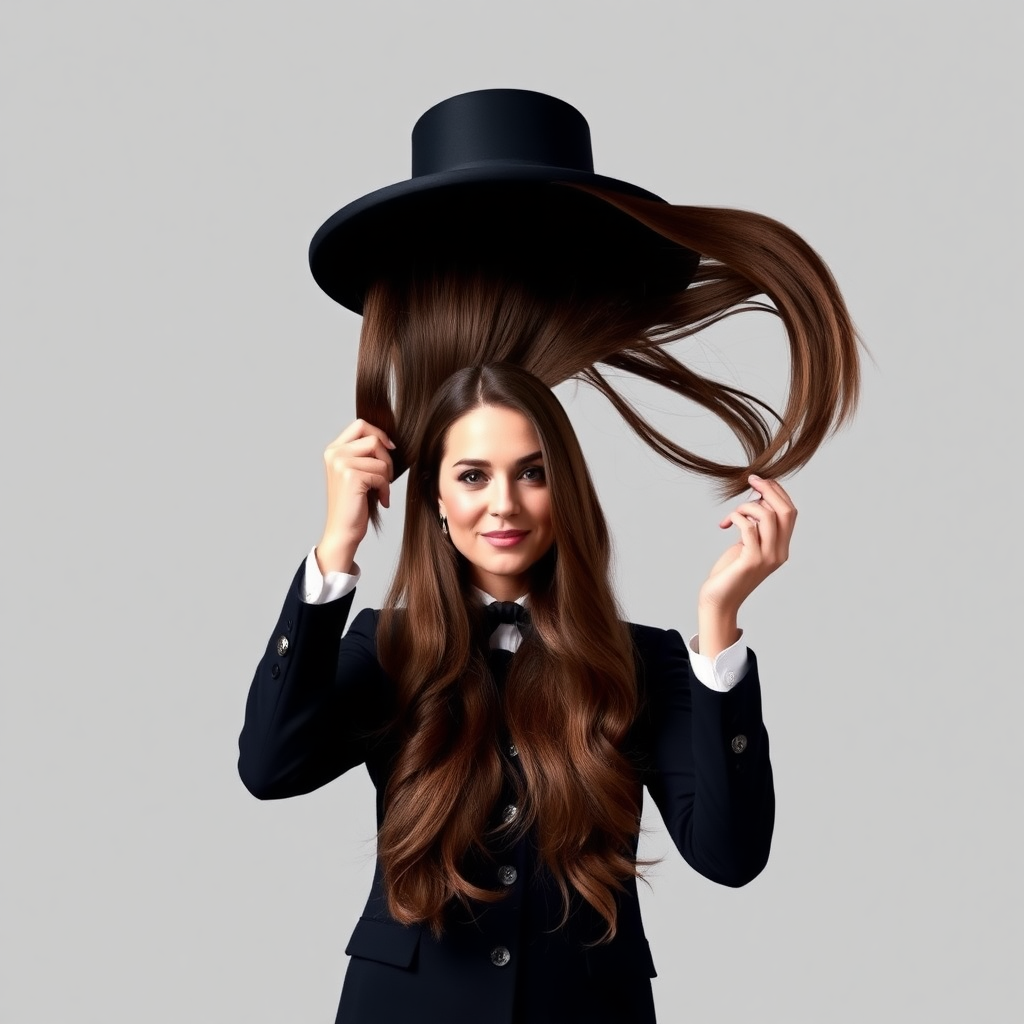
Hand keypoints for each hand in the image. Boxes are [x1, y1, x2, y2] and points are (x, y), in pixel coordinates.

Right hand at [315, 419, 395, 573]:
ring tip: (381, 491)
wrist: (343, 530)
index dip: (379, 434)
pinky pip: (381, 475)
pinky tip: (381, 501)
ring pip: (380, 458)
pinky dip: (386, 489)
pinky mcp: (351, 476)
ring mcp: (341, 463)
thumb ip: (364, 454)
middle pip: (373, 438)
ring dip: (386, 477)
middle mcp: (334, 453)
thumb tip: (388, 440)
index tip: (390, 449)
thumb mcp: (356, 472)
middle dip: (387, 458)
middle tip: (386, 477)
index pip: (360, 425)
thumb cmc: (354, 503)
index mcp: (334, 449)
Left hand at [698, 476, 796, 616]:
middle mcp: (780, 553)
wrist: (720, 600)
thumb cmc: (730, 571)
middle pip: (786, 511)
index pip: (791, 512)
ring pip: (768, 516)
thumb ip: (757, 527)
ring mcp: (767, 558)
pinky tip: (725, 524)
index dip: (777, 492)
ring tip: (732, 516)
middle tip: (751, 480)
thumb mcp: (748, 545)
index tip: (759, 481)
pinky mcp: (750, 561)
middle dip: (769, 490)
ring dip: (747, 506)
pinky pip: (748, 528)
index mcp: (782, 547)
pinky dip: (736, 518)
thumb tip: (758, 499)